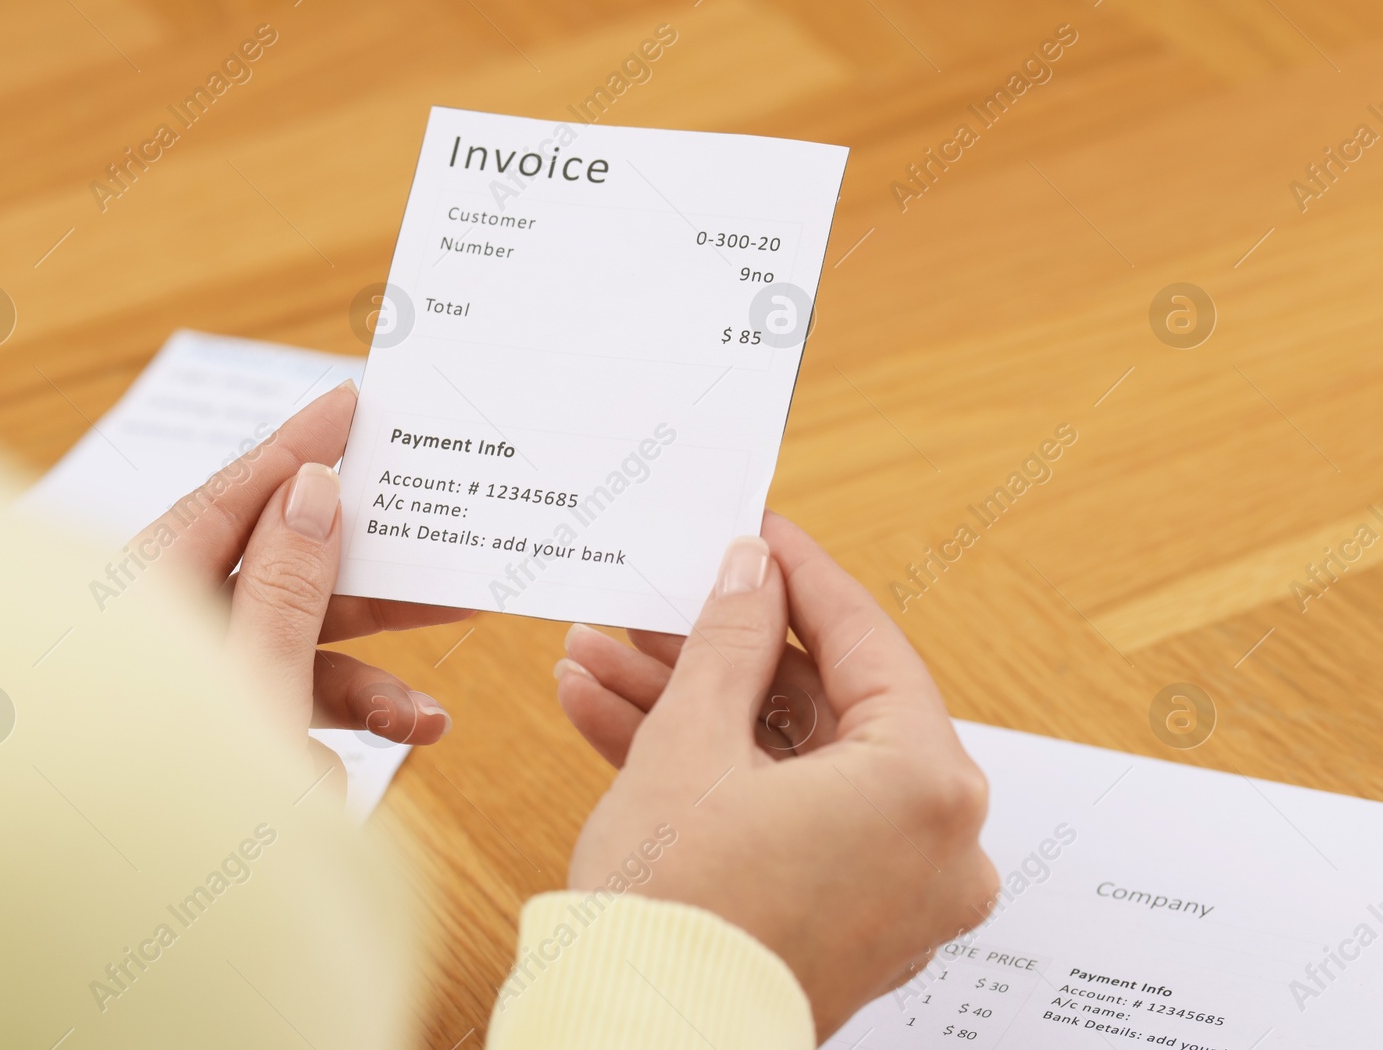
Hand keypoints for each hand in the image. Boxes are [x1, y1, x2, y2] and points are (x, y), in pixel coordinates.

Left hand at [132, 379, 470, 762]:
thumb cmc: (146, 789)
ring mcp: (189, 682)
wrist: (94, 910)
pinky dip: (327, 739)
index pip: (240, 492)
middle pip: (286, 572)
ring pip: (296, 655)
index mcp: (150, 587)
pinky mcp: (208, 736)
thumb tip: (315, 489)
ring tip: (430, 722)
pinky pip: (282, 715)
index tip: (360, 401)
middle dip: (374, 578)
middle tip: (451, 547)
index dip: (304, 443)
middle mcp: (170, 625)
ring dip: (368, 688)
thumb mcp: (245, 677)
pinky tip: (333, 787)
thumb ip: (286, 582)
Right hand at [557, 512, 998, 1037]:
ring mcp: (891, 891)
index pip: (867, 643)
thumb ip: (731, 638)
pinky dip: (712, 778)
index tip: (762, 535)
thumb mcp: (693, 741)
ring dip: (689, 712)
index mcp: (928, 789)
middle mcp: (934, 845)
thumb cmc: (678, 916)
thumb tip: (751, 572)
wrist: (636, 1042)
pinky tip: (617, 726)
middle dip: (712, 656)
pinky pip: (784, 819)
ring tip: (599, 665)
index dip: (800, 579)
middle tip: (658, 608)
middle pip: (818, 708)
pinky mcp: (842, 920)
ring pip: (787, 764)